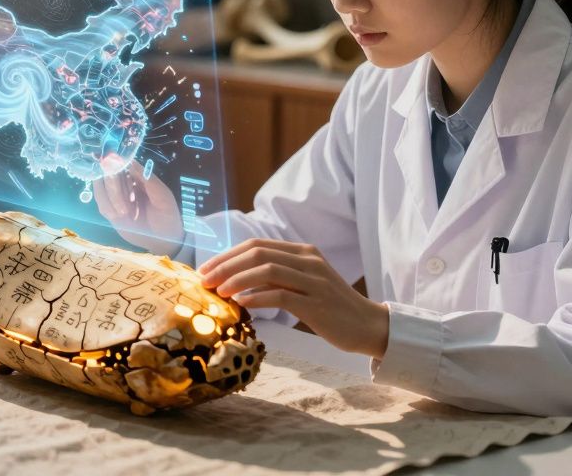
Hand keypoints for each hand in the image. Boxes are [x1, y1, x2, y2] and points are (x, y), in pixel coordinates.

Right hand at [93, 161, 183, 256]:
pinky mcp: (111, 213)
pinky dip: (108, 208)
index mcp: (137, 177)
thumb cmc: (167, 215)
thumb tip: (131, 161)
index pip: (121, 163)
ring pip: (102, 190)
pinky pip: (102, 205)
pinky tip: (119, 214)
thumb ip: (148, 179)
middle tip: (127, 196)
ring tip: (126, 211)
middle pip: (108, 175)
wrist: (164, 240)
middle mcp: (124, 185)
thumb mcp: (162, 196)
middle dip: (113, 183)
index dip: (115, 162)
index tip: (112, 161)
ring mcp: (115, 199)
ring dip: (112, 198)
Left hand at [199, 238, 389, 358]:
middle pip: (258, 253)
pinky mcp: (316, 302)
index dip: (227, 255)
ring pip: (266, 270)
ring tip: (219, 291)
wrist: (367, 326)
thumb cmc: (330, 308)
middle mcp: (308, 260)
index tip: (206, 269)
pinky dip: (257, 297)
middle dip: (226, 265)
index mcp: (303, 252)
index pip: (257, 245)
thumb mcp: (304, 284)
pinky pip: (280, 295)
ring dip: (237, 279)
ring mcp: (314, 280)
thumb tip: (236, 281)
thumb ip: (278, 277)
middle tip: (205, 280)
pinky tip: (242, 304)